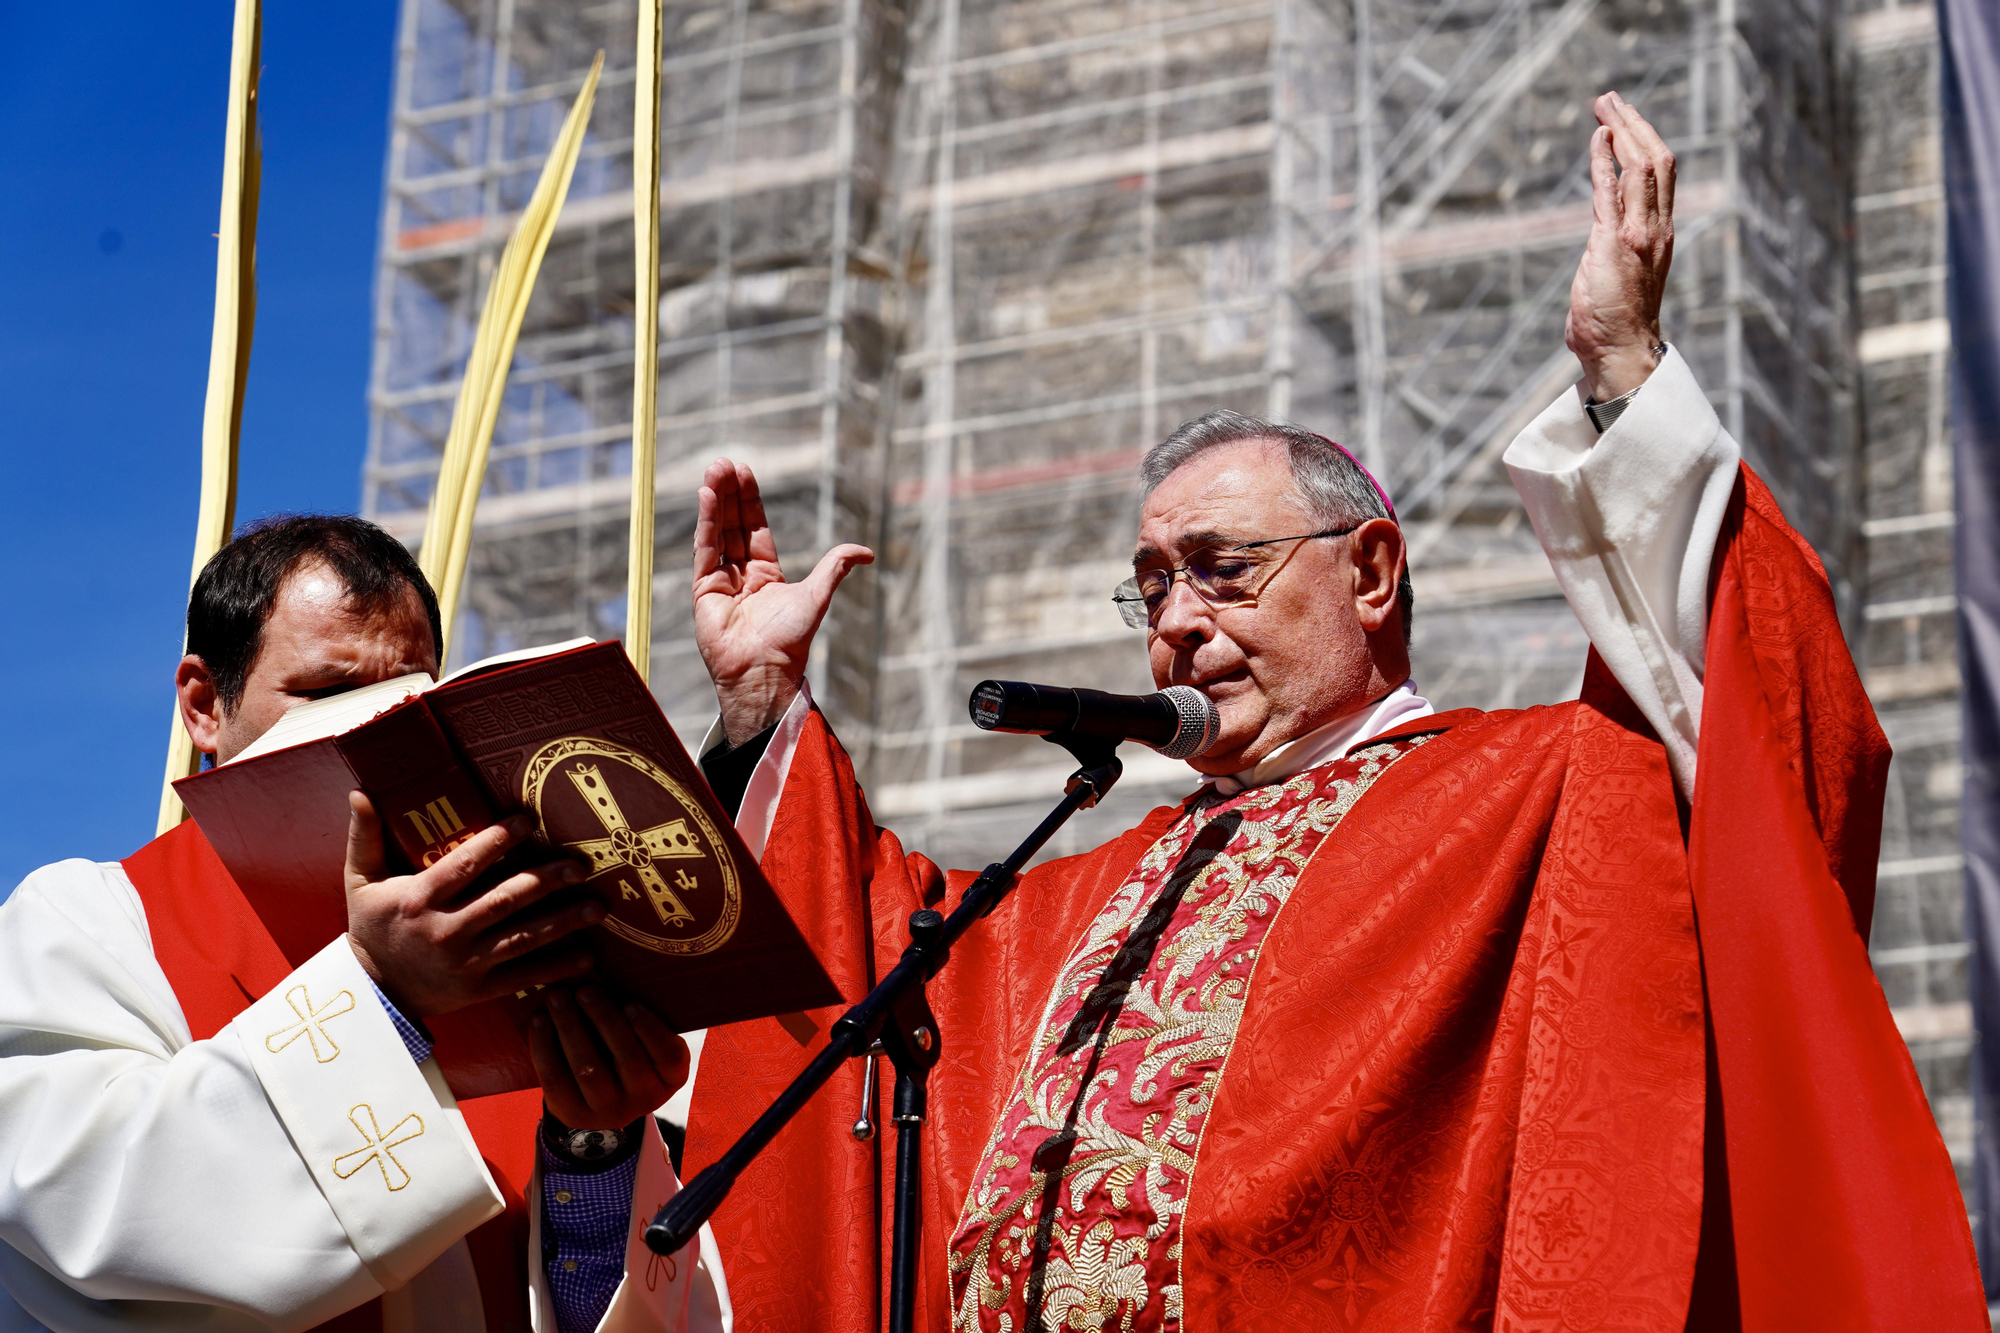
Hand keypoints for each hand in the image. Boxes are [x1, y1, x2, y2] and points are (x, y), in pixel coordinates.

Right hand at [344, 793, 601, 1016]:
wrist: (372, 994)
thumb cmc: (372, 928)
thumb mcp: (360, 882)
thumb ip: (364, 836)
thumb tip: (359, 790)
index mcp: (419, 899)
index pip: (464, 865)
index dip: (496, 842)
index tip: (528, 821)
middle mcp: (445, 931)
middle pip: (504, 900)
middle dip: (546, 882)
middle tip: (581, 866)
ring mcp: (465, 964)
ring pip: (522, 938)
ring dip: (563, 922)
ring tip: (597, 908)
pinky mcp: (478, 990)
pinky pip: (523, 977)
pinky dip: (557, 967)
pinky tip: (588, 957)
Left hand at [531, 986, 690, 1129]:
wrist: (603, 1098)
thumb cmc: (629, 1048)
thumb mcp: (646, 1038)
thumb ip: (637, 1013)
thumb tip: (607, 970)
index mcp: (672, 1076)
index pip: (668, 1053)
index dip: (649, 1029)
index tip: (630, 1003)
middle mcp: (646, 1098)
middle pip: (626, 1058)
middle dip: (604, 1019)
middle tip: (585, 989)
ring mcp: (609, 1111)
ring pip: (588, 1070)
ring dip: (570, 1028)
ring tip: (557, 997)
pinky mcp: (574, 1114)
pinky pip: (556, 1080)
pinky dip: (545, 1048)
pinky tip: (539, 1020)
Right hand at [692, 459, 872, 744]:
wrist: (765, 670)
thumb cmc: (790, 639)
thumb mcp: (816, 594)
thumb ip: (834, 567)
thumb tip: (866, 551)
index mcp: (767, 575)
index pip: (754, 528)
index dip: (749, 500)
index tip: (743, 471)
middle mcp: (742, 576)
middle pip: (733, 524)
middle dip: (729, 493)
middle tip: (724, 461)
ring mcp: (721, 582)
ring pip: (717, 532)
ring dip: (715, 501)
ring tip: (714, 469)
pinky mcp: (703, 590)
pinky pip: (705, 549)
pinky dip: (706, 522)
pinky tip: (707, 496)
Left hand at [1566, 91, 1675, 400]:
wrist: (1621, 352)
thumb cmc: (1615, 323)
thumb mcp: (1617, 274)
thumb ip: (1612, 247)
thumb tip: (1600, 238)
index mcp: (1659, 234)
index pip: (1660, 175)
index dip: (1644, 141)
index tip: (1625, 119)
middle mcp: (1655, 228)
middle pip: (1656, 159)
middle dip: (1635, 124)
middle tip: (1611, 100)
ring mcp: (1638, 234)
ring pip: (1640, 166)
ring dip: (1621, 131)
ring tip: (1604, 105)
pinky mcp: (1613, 243)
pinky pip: (1611, 190)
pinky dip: (1603, 160)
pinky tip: (1599, 137)